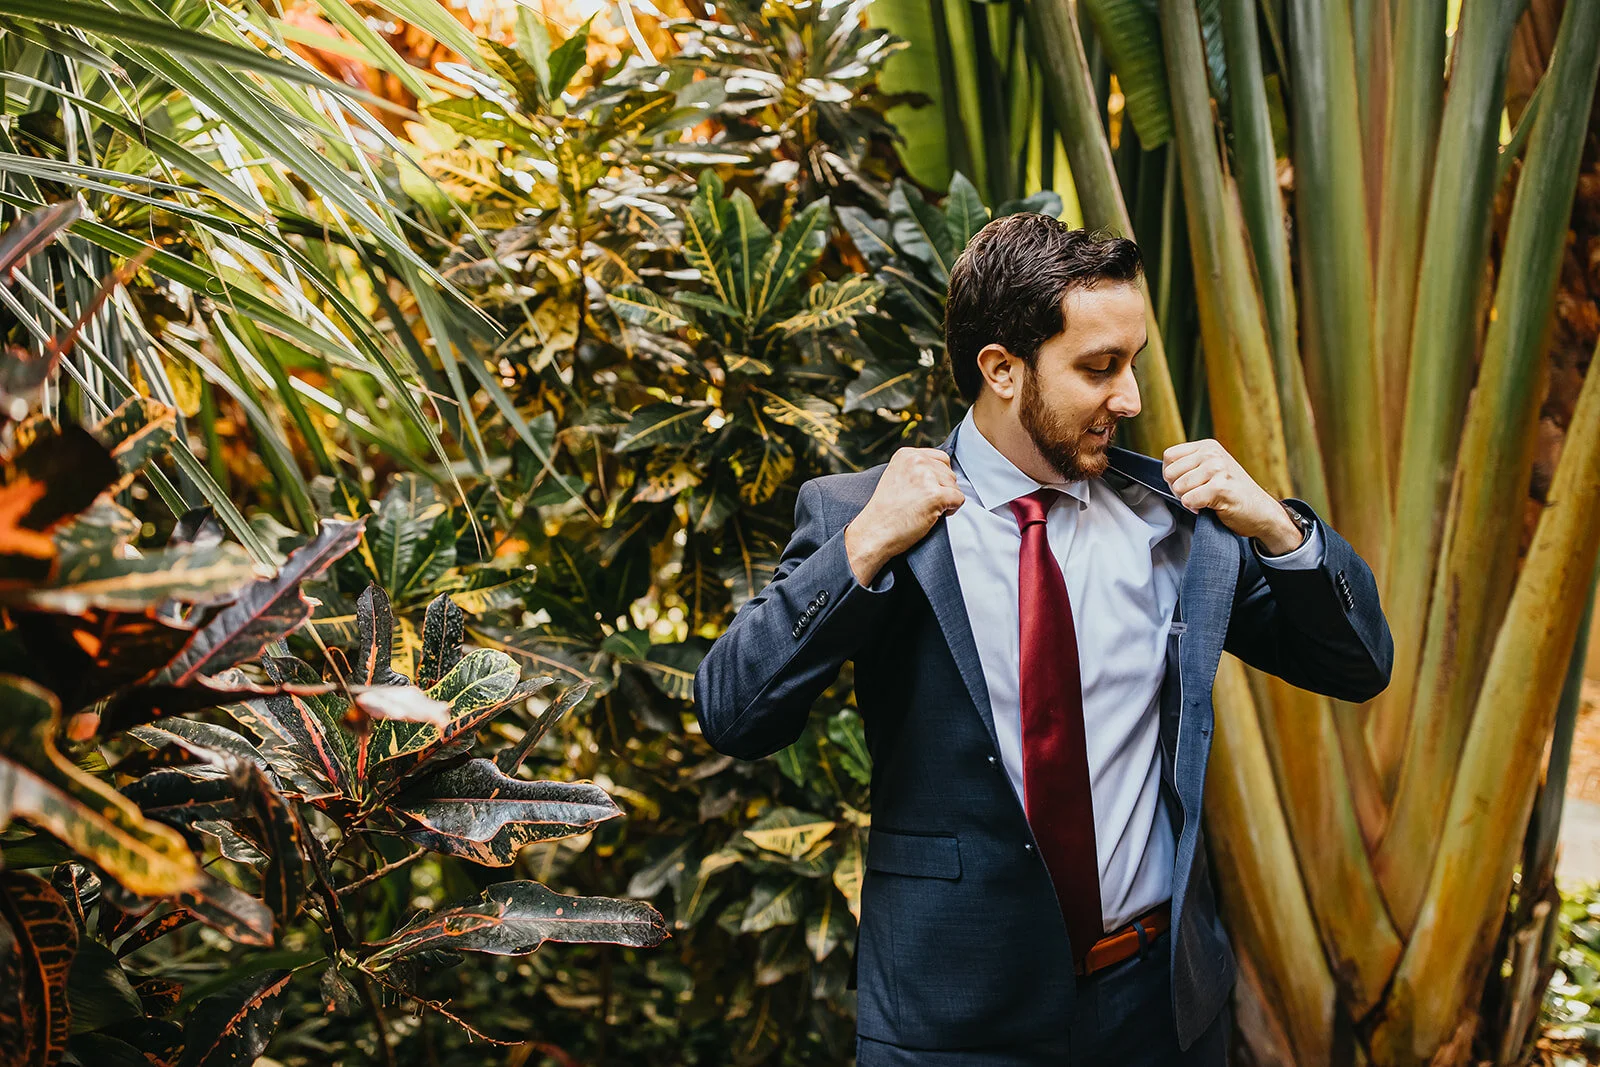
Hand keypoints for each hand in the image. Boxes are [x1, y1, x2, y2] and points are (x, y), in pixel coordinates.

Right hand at [845, 448, 965, 585]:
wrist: (874, 532)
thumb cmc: (885, 511)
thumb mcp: (896, 477)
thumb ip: (916, 469)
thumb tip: (942, 471)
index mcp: (907, 454)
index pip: (941, 458)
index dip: (938, 478)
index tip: (924, 491)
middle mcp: (917, 461)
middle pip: (949, 472)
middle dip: (942, 489)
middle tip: (922, 503)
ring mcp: (926, 477)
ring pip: (955, 486)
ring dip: (946, 500)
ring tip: (924, 509)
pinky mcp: (935, 494)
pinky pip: (959, 499)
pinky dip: (951, 510)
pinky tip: (932, 515)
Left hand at [1161, 439, 1303, 554]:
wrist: (1262, 512)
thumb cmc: (1232, 494)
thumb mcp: (1211, 470)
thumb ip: (1190, 465)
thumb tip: (1164, 472)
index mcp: (1207, 446)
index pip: (1168, 456)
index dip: (1172, 475)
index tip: (1187, 485)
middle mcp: (1212, 453)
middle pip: (1169, 473)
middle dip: (1178, 489)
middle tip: (1197, 495)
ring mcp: (1218, 469)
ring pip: (1178, 487)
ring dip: (1187, 500)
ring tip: (1205, 500)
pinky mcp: (1221, 487)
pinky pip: (1189, 500)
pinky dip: (1195, 508)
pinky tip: (1210, 507)